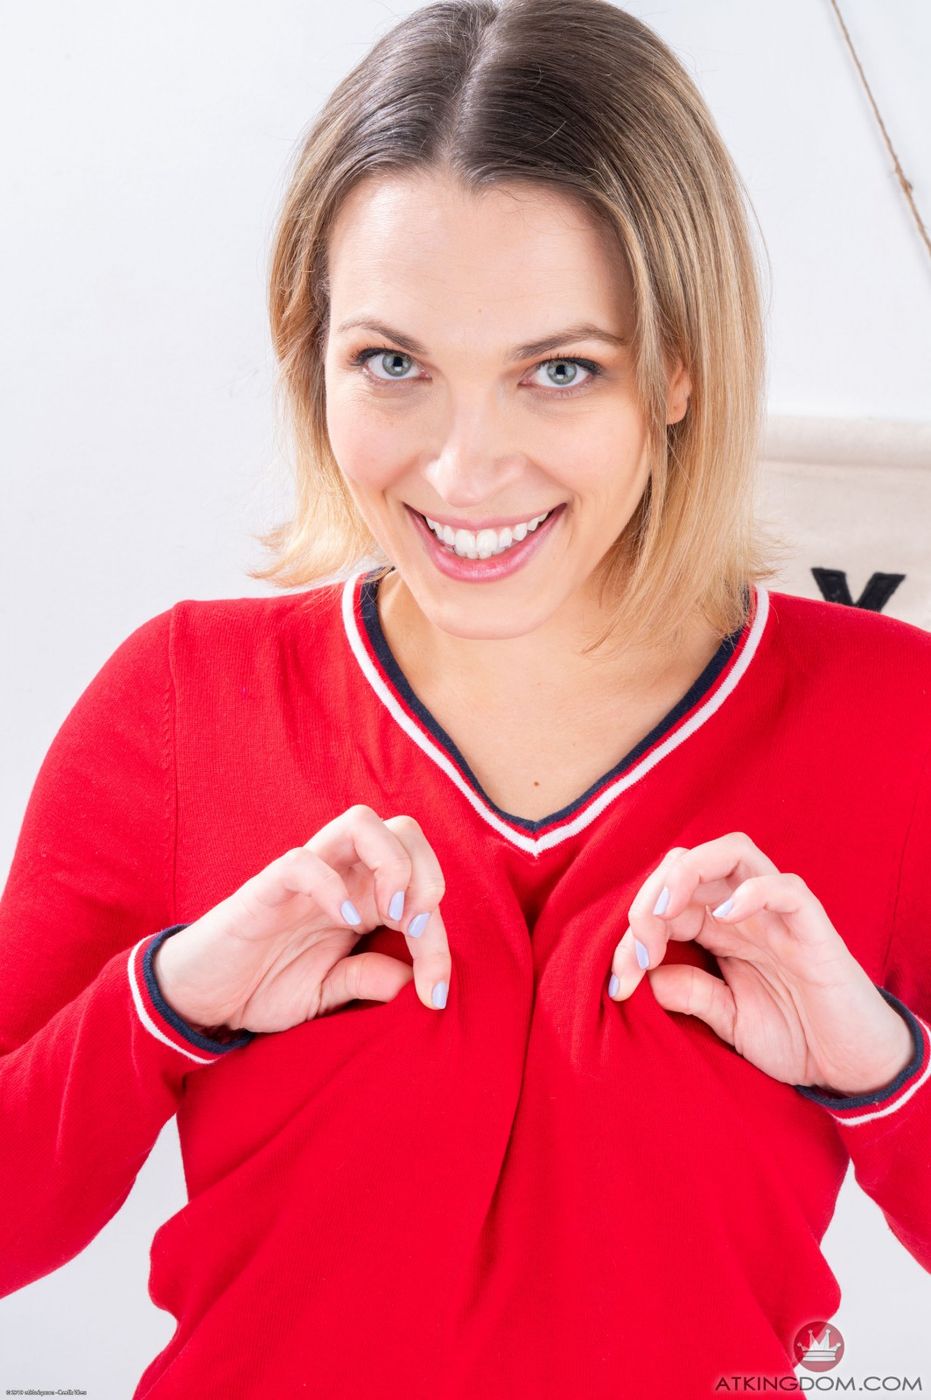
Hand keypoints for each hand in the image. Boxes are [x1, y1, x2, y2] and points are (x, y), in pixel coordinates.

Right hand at [153, 805, 451, 1034]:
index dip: (441, 940)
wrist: (203, 999)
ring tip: (390, 914)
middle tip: (417, 930)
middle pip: (403, 830)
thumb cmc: (263, 985)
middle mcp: (341, 876)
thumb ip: (368, 979)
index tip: (436, 994)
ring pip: (361, 822)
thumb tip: (414, 981)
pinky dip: (332, 886)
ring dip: (391, 864)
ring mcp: (306, 876)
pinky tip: (343, 924)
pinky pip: (303, 861)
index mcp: (362, 897)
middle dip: (428, 873)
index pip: (421, 888)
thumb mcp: (328, 993)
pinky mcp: (266, 887)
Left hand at [607, 832, 913, 1094]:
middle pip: (686, 864)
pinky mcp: (813, 926)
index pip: (663, 901)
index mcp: (718, 927)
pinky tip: (725, 918)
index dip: (631, 932)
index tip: (617, 983)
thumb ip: (688, 992)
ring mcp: (777, 913)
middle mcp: (743, 909)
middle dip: (647, 900)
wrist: (850, 1067)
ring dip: (687, 874)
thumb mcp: (726, 1018)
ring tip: (664, 915)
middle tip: (634, 953)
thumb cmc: (793, 1035)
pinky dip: (753, 892)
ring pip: (731, 852)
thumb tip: (644, 974)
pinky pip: (785, 887)